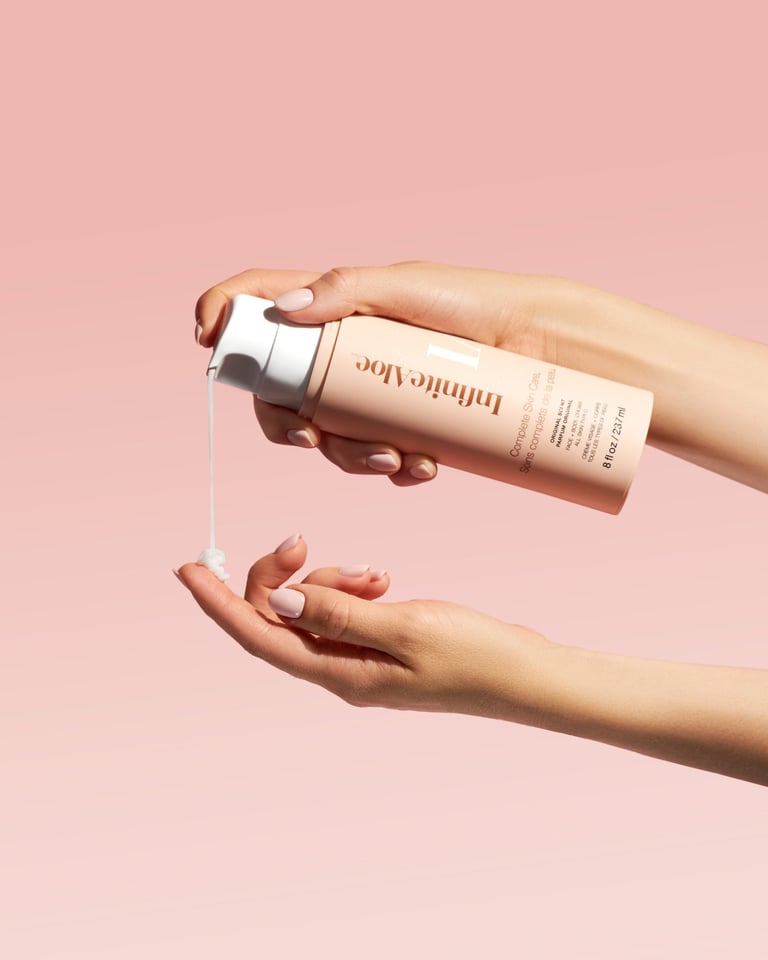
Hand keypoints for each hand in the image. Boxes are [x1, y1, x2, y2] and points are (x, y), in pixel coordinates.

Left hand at [176, 536, 767, 783]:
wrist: (526, 673)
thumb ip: (337, 612)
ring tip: (373, 572)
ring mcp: (361, 659)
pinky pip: (344, 609)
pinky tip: (381, 579)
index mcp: (339, 674)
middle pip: (280, 617)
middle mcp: (341, 670)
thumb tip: (278, 601)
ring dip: (327, 577)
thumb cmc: (475, 655)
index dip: (218, 604)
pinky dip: (352, 585)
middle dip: (283, 574)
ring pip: (312, 608)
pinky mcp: (381, 644)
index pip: (258, 637)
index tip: (186, 569)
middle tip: (303, 538)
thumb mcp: (403, 626)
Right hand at [195, 262, 767, 490]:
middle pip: (281, 391)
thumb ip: (345, 289)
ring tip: (398, 461)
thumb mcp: (409, 286)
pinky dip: (389, 470)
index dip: (227, 316)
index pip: (262, 303)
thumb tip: (283, 310)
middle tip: (313, 436)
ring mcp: (373, 391)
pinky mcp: (405, 425)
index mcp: (336, 304)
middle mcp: (345, 351)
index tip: (208, 342)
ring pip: (328, 435)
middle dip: (291, 423)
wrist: (544, 348)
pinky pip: (374, 457)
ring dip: (349, 457)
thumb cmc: (479, 302)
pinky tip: (421, 468)